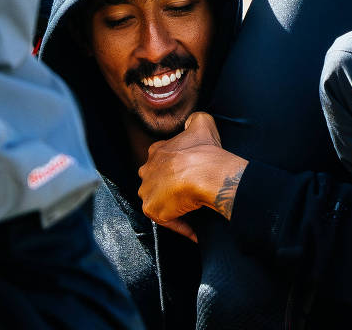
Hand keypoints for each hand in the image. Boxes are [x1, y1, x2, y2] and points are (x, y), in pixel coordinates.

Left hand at [139, 111, 244, 242]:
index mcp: (156, 151)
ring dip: (173, 206)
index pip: (160, 159)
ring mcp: (147, 192)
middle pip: (155, 181)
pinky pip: (167, 221)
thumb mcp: (202, 123)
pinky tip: (195, 231)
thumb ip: (195, 120)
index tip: (187, 172)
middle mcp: (147, 171)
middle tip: (188, 192)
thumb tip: (193, 121)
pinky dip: (182, 226)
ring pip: (159, 201)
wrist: (204, 173)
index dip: (174, 166)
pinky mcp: (153, 210)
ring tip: (191, 211)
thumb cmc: (204, 150)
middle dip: (168, 186)